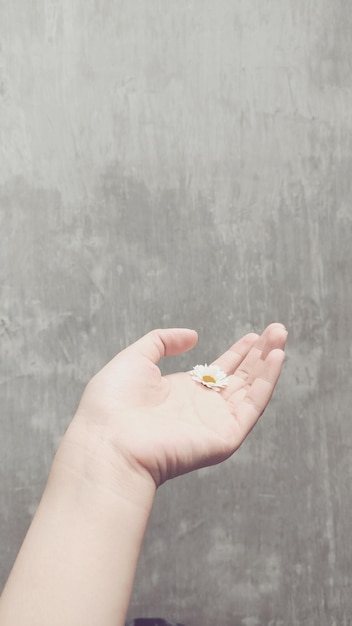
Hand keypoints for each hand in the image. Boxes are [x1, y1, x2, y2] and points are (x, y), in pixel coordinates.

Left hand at [70, 324, 286, 486]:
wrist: (109, 441)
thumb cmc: (112, 403)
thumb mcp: (135, 358)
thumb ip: (162, 341)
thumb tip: (192, 335)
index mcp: (180, 393)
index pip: (217, 371)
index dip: (236, 353)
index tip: (253, 336)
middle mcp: (200, 408)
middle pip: (238, 377)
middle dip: (258, 354)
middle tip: (277, 329)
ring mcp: (214, 423)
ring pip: (250, 389)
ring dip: (268, 363)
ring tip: (281, 336)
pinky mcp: (225, 436)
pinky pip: (252, 406)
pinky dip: (267, 382)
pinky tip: (276, 358)